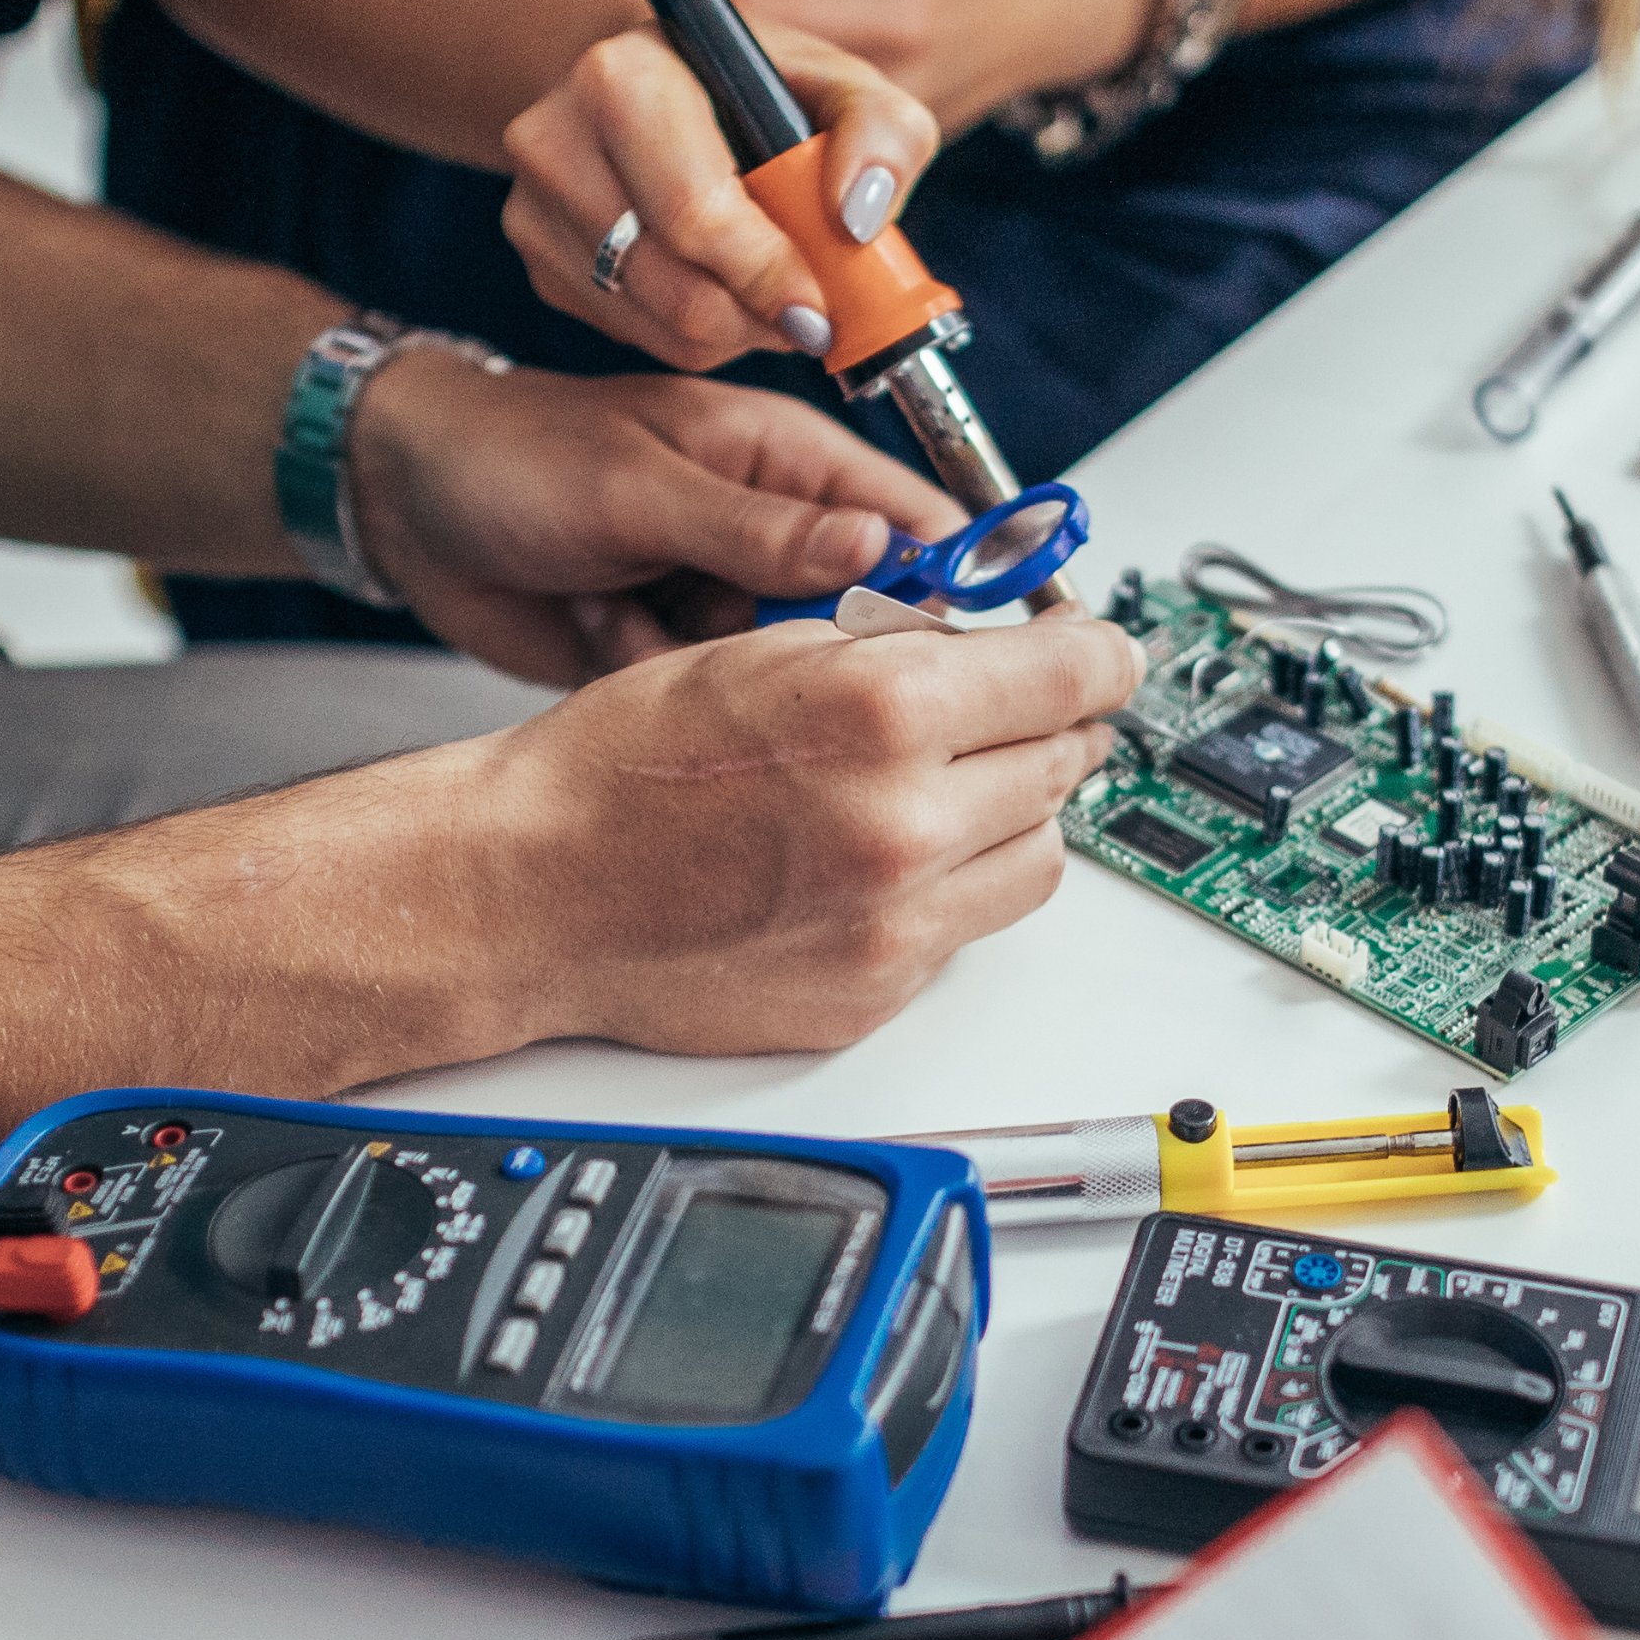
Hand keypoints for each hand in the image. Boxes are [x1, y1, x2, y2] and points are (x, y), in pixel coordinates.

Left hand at [344, 358, 968, 684]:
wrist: (399, 506)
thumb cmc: (513, 455)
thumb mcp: (638, 486)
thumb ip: (758, 528)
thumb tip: (877, 551)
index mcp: (785, 463)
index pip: (912, 524)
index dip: (956, 585)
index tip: (973, 651)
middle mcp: (769, 536)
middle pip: (859, 619)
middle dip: (817, 650)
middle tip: (754, 644)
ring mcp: (720, 600)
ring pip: (781, 674)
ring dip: (715, 665)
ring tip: (635, 611)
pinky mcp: (670, 659)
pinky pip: (707, 703)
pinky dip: (652, 681)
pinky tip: (596, 628)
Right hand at [438, 612, 1141, 1053]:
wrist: (532, 891)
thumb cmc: (616, 772)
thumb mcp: (762, 653)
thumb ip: (894, 650)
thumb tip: (990, 647)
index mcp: (882, 713)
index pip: (1073, 673)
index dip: (1101, 654)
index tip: (1108, 653)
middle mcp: (903, 824)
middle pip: (1067, 764)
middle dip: (1047, 727)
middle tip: (1012, 711)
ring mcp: (895, 922)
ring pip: (1039, 856)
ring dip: (1012, 814)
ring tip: (939, 790)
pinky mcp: (875, 992)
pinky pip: (969, 929)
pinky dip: (950, 888)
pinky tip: (882, 861)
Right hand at [503, 4, 941, 376]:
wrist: (657, 80)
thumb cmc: (756, 87)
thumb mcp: (842, 85)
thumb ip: (881, 135)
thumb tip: (859, 219)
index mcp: (622, 77)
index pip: (696, 214)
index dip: (768, 276)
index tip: (822, 310)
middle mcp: (554, 140)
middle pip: (674, 288)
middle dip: (759, 315)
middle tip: (811, 316)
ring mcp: (533, 207)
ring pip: (658, 325)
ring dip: (735, 330)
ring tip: (771, 291)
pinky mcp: (539, 260)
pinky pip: (634, 335)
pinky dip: (693, 332)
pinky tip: (718, 284)